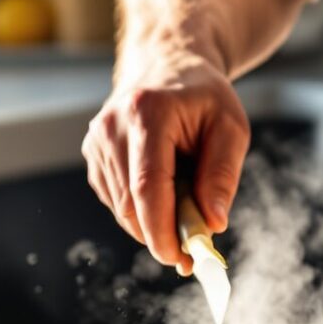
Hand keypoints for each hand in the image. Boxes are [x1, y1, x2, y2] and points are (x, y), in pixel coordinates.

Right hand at [83, 53, 250, 273]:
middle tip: (194, 250)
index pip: (147, 185)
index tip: (182, 259)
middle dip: (161, 235)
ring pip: (121, 208)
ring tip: (185, 205)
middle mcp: (111, 126)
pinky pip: (115, 200)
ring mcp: (96, 140)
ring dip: (153, 223)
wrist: (167, 65)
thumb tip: (213, 223)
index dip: (161, 230)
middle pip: (130, 203)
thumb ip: (223, 175)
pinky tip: (163, 191)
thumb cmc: (203, 96)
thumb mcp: (230, 127)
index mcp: (147, 113)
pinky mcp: (91, 153)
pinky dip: (140, 210)